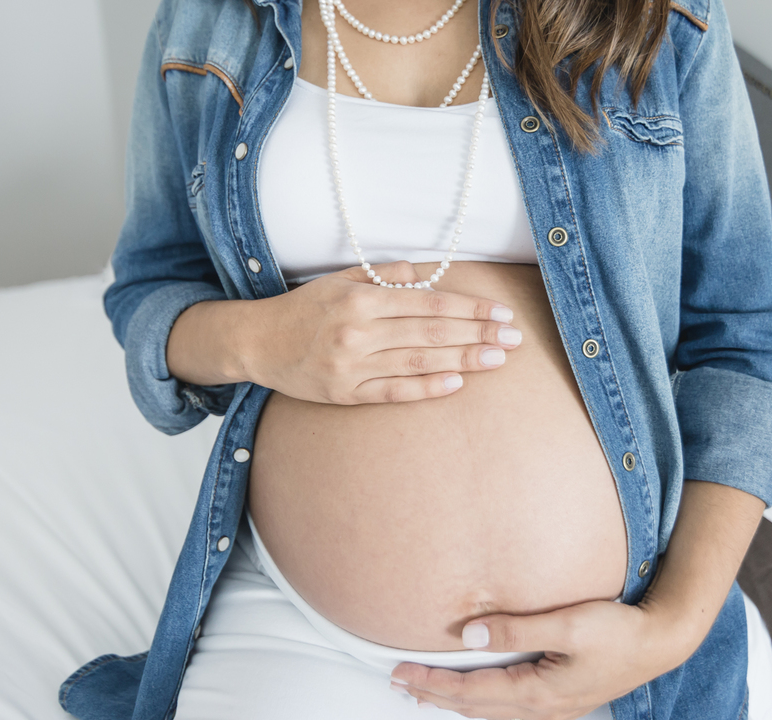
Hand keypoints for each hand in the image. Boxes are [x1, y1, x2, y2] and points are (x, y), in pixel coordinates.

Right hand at [239, 261, 521, 403]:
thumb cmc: (305, 308)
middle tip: (514, 338)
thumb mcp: (341, 280)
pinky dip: (427, 388)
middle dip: (477, 335)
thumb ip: (387, 276)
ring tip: (497, 358)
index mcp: (361, 299)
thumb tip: (431, 274)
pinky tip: (457, 383)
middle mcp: (358, 332)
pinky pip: (393, 391)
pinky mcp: (345, 394)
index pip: (428, 304)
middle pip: (431, 334)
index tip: (500, 312)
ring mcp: (352, 367)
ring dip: (463, 360)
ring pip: (418, 363)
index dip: (468, 309)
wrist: (257, 342)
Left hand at [389, 599, 697, 719]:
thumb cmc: (619, 631)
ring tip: (427, 693)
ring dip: (455, 700)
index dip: (432, 683)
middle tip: (398, 684)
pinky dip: (481, 700)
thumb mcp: (567, 624)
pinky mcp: (563, 697)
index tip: (400, 673)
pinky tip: (477, 694)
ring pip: (491, 709)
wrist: (662, 642)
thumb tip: (469, 633)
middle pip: (475, 705)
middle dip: (434, 695)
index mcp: (537, 691)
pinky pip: (509, 705)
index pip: (470, 691)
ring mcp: (554, 707)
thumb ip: (516, 628)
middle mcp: (542, 706)